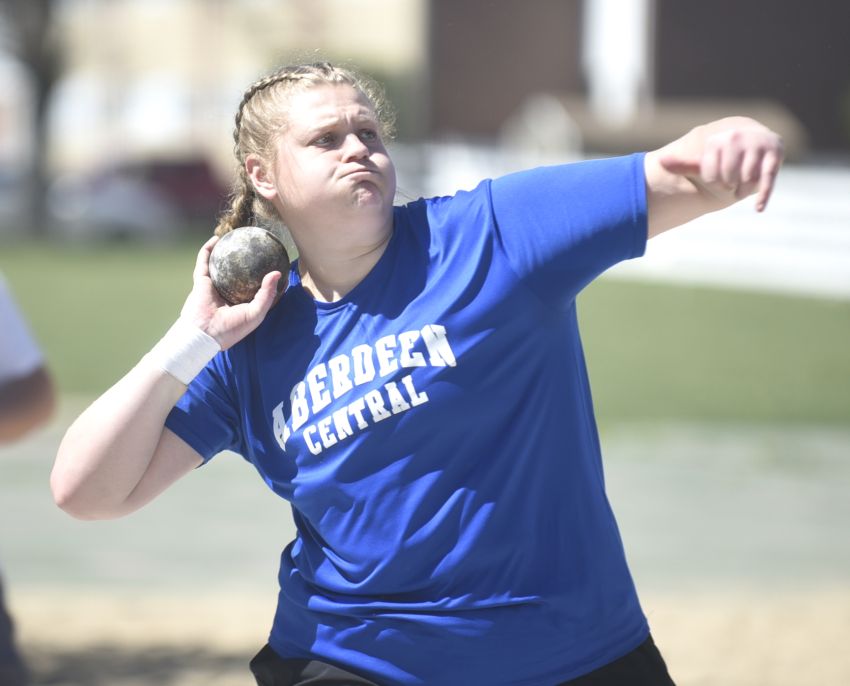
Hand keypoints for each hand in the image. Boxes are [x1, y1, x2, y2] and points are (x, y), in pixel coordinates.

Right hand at [180, 236, 281, 349]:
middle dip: (245, 260)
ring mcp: (214, 286)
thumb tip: (277, 273)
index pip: (255, 287)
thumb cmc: (232, 328)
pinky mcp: (201, 281)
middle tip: (255, 247)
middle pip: (238, 273)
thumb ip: (267, 294)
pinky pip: (204, 261)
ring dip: (226, 251)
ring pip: (220, 264)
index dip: (264, 276)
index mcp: (242, 303)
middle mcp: (228, 293)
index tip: (275, 263)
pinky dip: (208, 249)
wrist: (204, 334)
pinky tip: (217, 238)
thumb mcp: (256, 313)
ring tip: (235, 238)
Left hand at [659, 119, 784, 211]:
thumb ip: (683, 164)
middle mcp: (737, 137)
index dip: (713, 183)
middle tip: (732, 180)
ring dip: (743, 189)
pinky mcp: (775, 154)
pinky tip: (758, 209)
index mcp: (717, 140)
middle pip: (728, 178)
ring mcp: (757, 144)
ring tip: (743, 181)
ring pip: (746, 181)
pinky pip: (767, 179)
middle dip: (729, 186)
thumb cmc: (723, 158)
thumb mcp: (703, 162)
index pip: (710, 176)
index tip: (717, 176)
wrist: (753, 142)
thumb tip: (660, 161)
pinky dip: (763, 195)